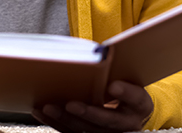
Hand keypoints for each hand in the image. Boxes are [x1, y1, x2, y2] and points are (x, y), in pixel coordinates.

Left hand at [32, 81, 153, 132]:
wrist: (127, 107)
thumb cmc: (123, 84)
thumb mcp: (126, 76)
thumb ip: (114, 70)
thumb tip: (93, 55)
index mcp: (140, 104)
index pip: (137, 98)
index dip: (126, 93)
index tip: (112, 85)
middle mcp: (129, 123)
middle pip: (109, 122)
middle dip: (88, 113)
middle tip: (71, 104)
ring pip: (88, 131)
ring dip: (65, 120)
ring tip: (48, 107)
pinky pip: (72, 132)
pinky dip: (56, 123)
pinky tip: (41, 112)